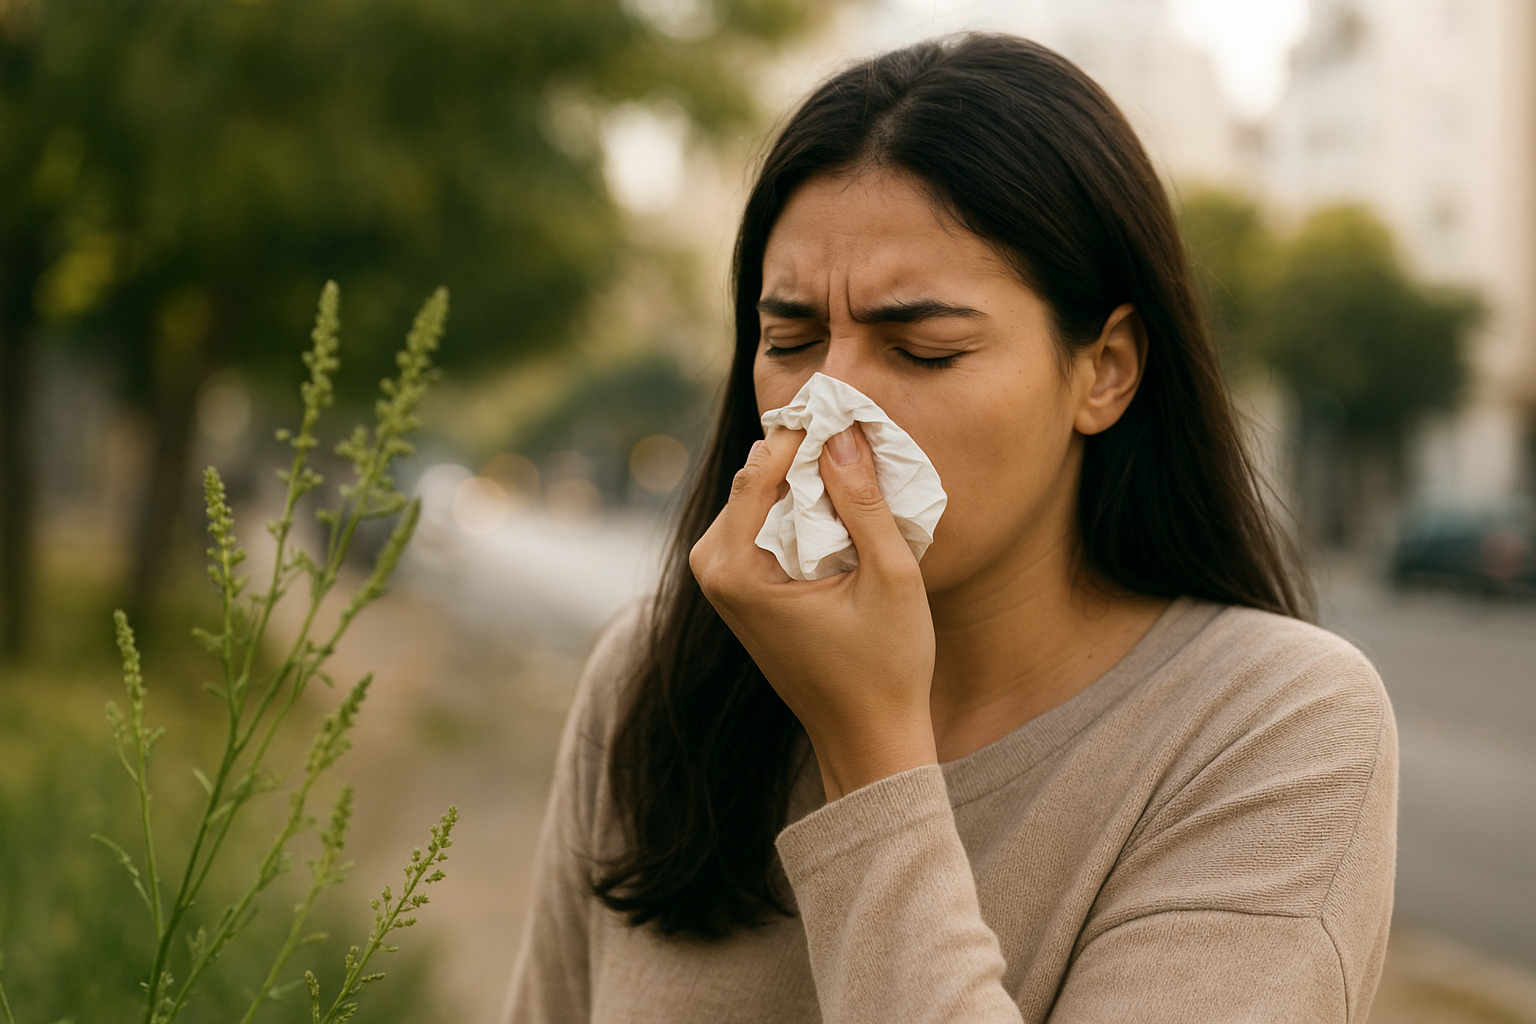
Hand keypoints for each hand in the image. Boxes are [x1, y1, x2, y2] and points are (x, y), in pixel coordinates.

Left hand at [689, 423, 937, 800]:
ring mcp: (721, 583)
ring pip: (754, 498)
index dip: (804, 431)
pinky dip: (794, 510)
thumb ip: (864, 500)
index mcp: (740, 571)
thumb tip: (841, 432)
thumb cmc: (886, 668)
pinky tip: (840, 510)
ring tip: (855, 471)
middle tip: (855, 433)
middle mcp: (716, 573)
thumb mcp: (891, 576)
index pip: (760, 469)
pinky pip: (758, 526)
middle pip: (752, 479)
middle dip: (800, 454)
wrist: (868, 740)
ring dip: (800, 482)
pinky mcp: (737, 590)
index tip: (845, 405)